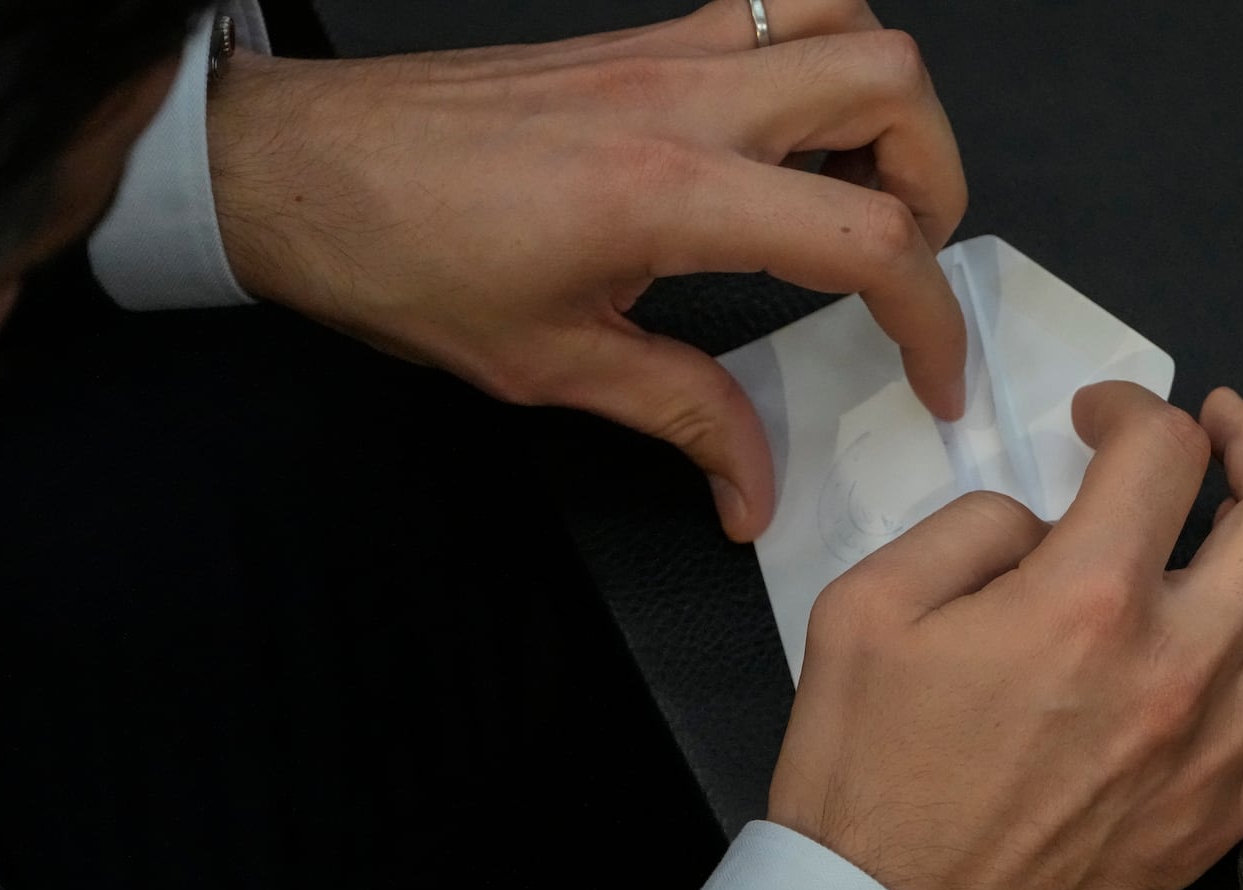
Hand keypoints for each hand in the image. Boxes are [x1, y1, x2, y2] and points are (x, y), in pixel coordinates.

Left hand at [206, 0, 967, 541]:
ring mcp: (667, 49)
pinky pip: (777, 11)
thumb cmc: (405, 261)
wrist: (303, 169)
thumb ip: (681, 416)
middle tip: (906, 260)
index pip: (866, 238)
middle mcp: (687, 97)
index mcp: (669, 192)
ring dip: (888, 104)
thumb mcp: (552, 365)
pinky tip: (786, 149)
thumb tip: (752, 488)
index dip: (929, 320)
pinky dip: (822, 66)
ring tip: (861, 192)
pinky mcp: (643, 37)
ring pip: (845, 17)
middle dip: (939, 177)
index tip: (933, 376)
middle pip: (891, 81)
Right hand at [769, 385, 1242, 889]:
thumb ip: (968, 529)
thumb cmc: (867, 772)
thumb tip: (1044, 522)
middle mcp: (1175, 670)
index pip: (1163, 452)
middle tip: (1224, 433)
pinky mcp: (1218, 820)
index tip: (1099, 420)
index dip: (1131, 407)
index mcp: (1084, 604)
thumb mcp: (864, 609)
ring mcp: (1212, 752)